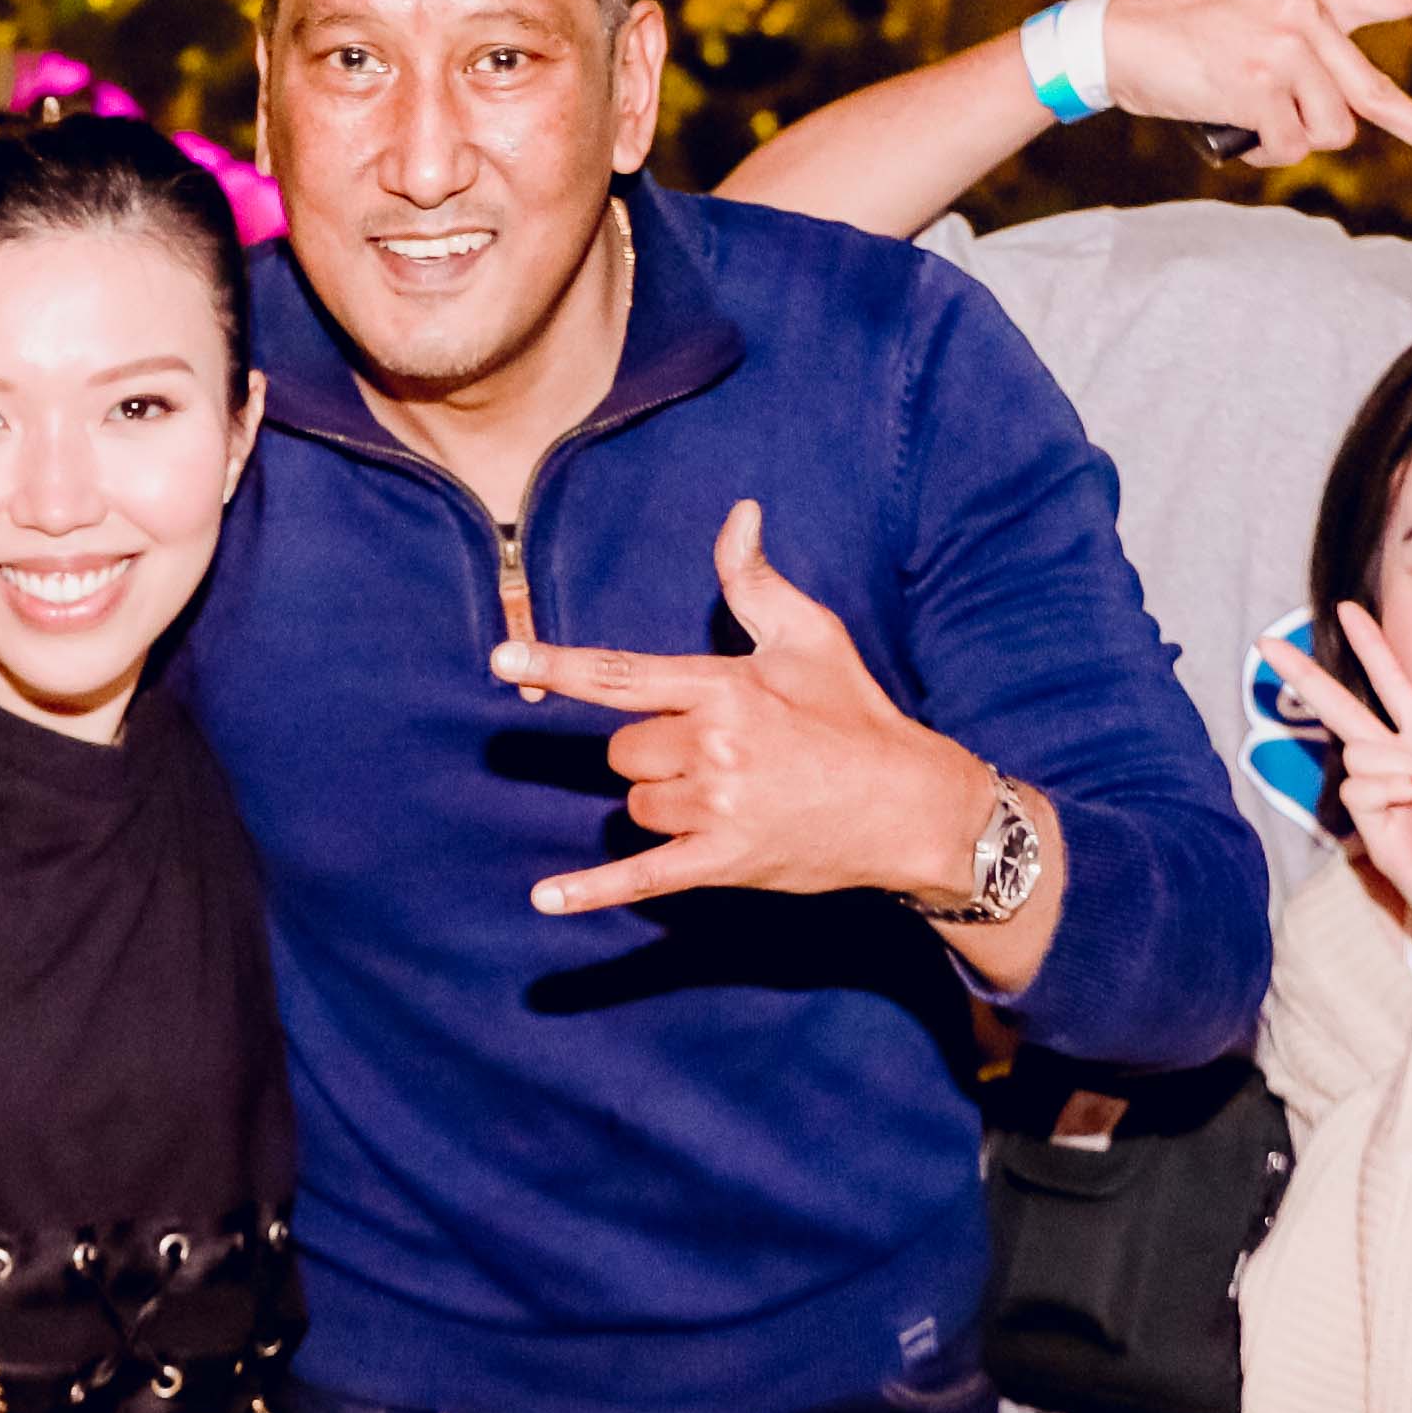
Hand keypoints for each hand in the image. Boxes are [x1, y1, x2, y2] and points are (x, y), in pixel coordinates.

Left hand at [506, 501, 993, 920]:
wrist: (908, 805)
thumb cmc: (855, 713)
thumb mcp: (810, 636)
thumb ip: (755, 581)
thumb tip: (739, 514)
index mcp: (724, 687)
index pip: (622, 675)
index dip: (558, 665)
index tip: (503, 662)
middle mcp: (714, 747)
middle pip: (625, 751)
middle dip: (654, 752)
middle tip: (717, 753)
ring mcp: (717, 809)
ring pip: (636, 804)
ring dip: (662, 801)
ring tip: (729, 796)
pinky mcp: (724, 863)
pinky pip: (641, 878)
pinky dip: (591, 891)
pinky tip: (546, 898)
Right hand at [1094, 0, 1411, 171]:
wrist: (1124, 44)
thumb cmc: (1187, 49)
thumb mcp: (1256, 33)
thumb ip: (1305, 64)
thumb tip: (1332, 125)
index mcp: (1312, 1)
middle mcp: (1307, 20)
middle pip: (1378, 96)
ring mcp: (1286, 52)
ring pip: (1332, 132)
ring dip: (1296, 144)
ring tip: (1256, 123)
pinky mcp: (1260, 85)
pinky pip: (1289, 146)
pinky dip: (1266, 153)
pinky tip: (1236, 127)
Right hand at [1251, 609, 1411, 960]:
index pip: (1398, 690)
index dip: (1376, 650)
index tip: (1352, 610)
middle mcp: (1403, 768)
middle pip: (1346, 712)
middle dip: (1308, 678)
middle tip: (1266, 645)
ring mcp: (1385, 799)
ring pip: (1358, 749)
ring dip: (1394, 759)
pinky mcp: (1375, 831)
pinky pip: (1360, 788)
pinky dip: (1389, 785)